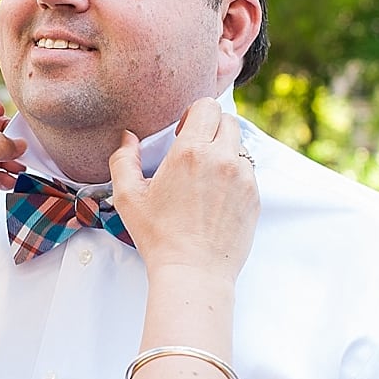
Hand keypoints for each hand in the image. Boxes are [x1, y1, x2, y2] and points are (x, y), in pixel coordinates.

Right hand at [108, 97, 258, 280]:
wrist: (193, 272)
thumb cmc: (158, 237)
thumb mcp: (128, 197)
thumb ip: (124, 159)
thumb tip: (128, 138)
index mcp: (191, 152)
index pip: (207, 106)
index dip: (194, 115)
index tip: (184, 133)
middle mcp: (222, 159)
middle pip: (228, 120)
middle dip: (212, 128)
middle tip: (196, 152)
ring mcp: (243, 178)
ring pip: (240, 147)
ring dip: (225, 153)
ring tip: (206, 179)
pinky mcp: (254, 197)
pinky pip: (248, 172)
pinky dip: (234, 176)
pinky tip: (216, 199)